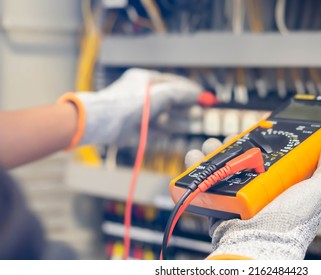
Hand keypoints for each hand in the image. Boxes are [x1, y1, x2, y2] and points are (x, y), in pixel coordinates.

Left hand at [61, 68, 202, 146]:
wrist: (101, 122)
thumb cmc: (126, 103)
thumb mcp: (159, 94)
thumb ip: (180, 93)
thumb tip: (197, 93)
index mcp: (145, 80)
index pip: (172, 83)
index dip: (189, 90)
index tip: (203, 97)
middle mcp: (141, 95)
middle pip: (169, 101)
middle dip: (184, 107)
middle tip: (199, 113)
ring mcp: (138, 113)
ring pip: (162, 117)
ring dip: (176, 120)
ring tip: (190, 123)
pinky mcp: (134, 129)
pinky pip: (153, 130)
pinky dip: (161, 132)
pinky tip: (167, 132)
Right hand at [185, 137, 320, 259]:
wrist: (259, 243)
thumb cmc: (291, 223)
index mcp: (284, 186)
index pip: (275, 155)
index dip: (269, 140)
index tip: (263, 128)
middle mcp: (261, 190)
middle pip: (245, 158)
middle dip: (237, 143)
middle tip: (233, 136)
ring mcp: (239, 197)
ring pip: (224, 166)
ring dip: (214, 152)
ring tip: (211, 146)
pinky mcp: (221, 203)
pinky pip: (207, 182)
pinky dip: (197, 169)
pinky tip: (195, 159)